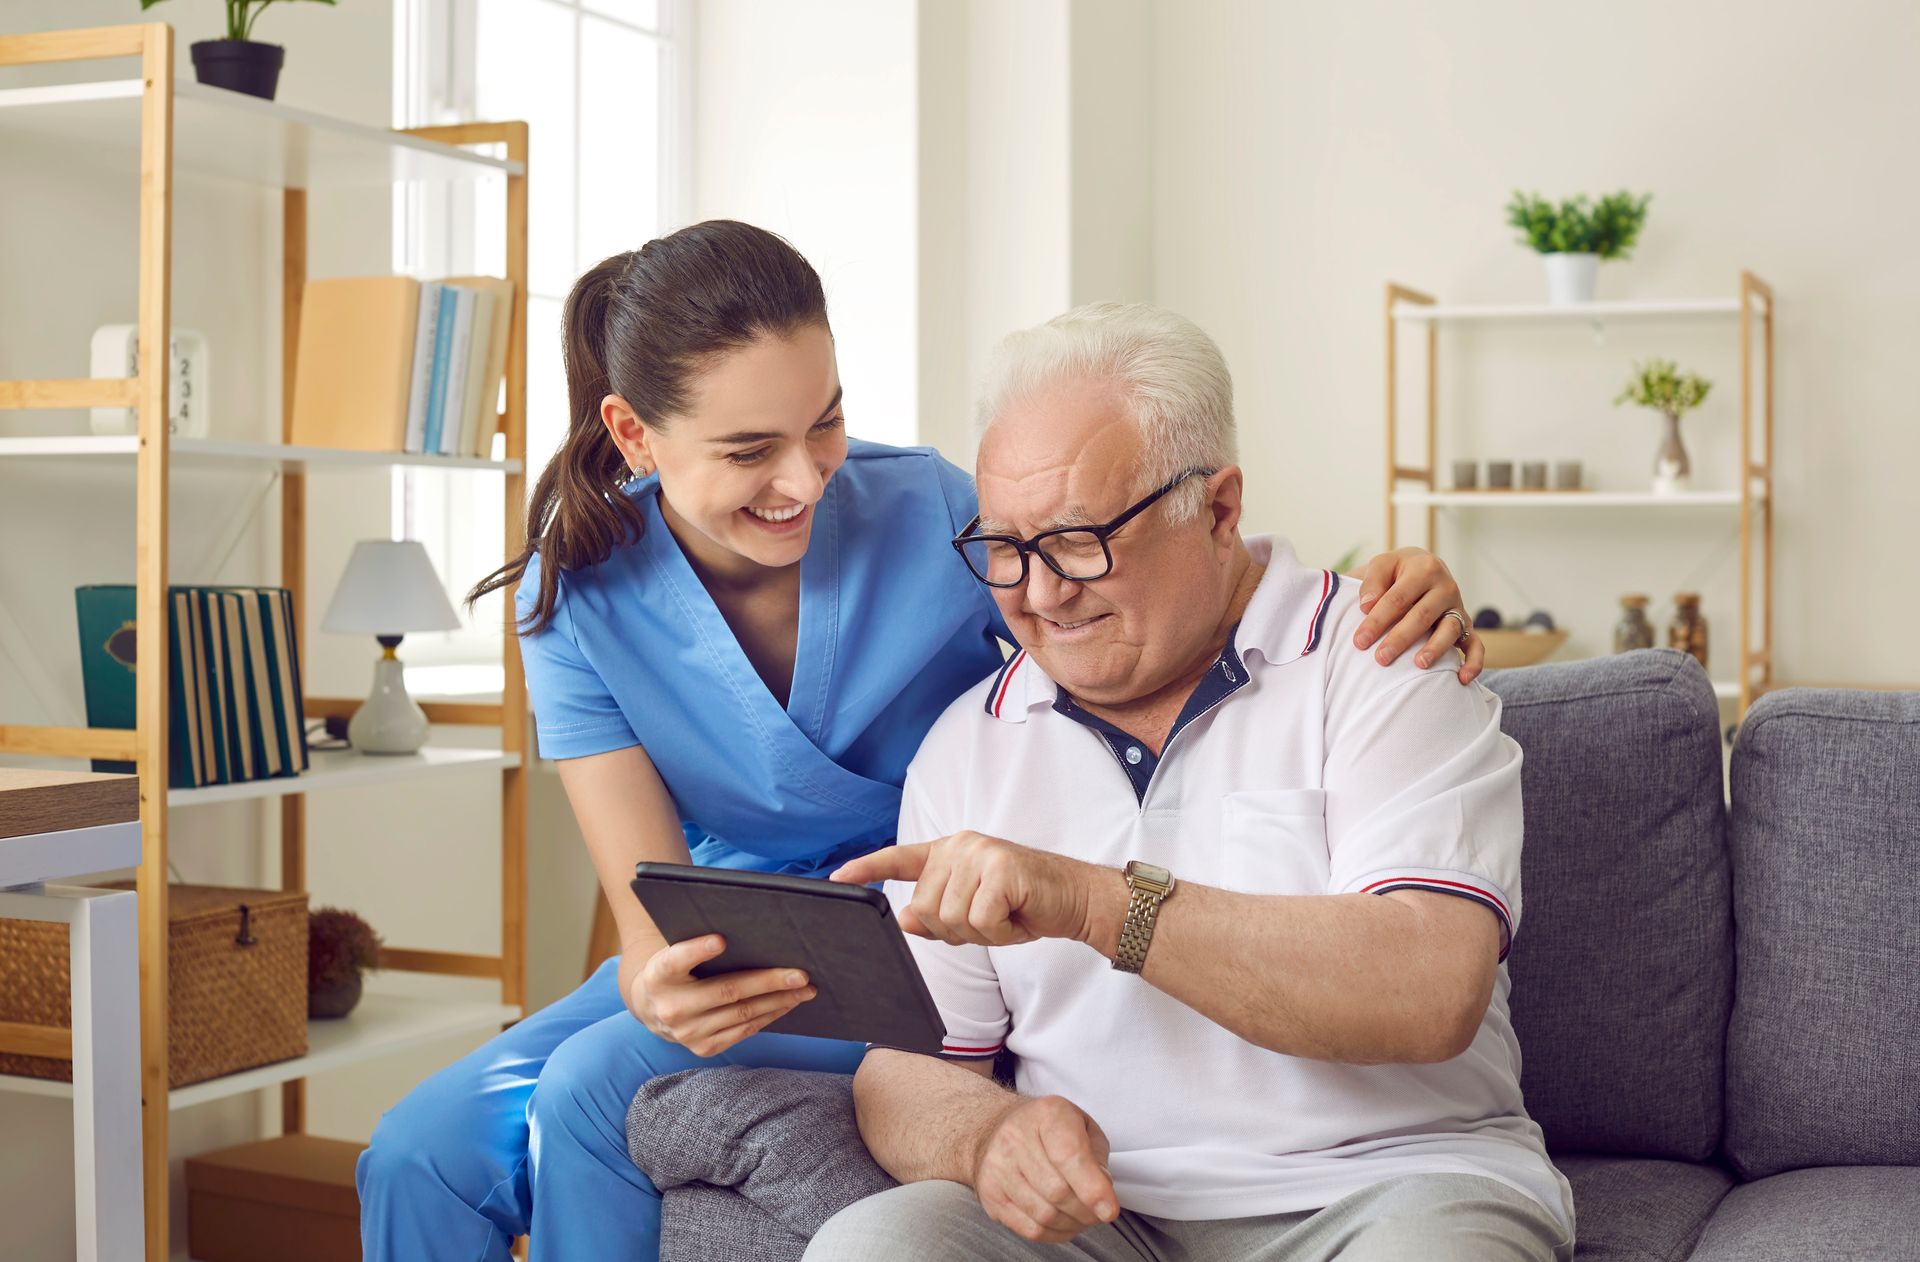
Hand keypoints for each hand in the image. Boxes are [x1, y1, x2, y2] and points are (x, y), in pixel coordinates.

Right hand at [625, 936, 815, 1057]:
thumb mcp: (673, 952)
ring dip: (779, 1001)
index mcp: (659, 975)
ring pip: (742, 1014)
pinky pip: (743, 1031)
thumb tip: (751, 932)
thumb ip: (697, 945)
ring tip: (804, 989)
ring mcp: (687, 1033)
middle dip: (768, 982)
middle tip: (801, 974)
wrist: (650, 1008)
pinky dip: (769, 1016)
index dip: (699, 950)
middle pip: (726, 991)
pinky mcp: (703, 1048)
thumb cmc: (673, 970)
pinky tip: (787, 1004)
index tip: (721, 940)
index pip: (677, 959)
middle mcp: (671, 1007)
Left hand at [831, 833, 1092, 946]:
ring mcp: (980, 854)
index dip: (866, 869)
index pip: (899, 859)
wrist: (1075, 899)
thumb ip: (938, 914)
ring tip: (1006, 916)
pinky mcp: (1000, 869)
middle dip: (954, 931)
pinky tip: (1017, 917)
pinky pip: (980, 921)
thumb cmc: (1024, 906)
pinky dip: (1000, 932)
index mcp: (949, 852)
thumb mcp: (975, 912)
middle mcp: (960, 846)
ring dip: (981, 933)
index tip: (836, 877)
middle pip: (924, 909)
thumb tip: (904, 919)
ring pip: (950, 919)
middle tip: (989, 920)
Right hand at [972, 1095, 1118, 1242]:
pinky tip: (1063, 1223)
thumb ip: (1097, 1159)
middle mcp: (1016, 1137)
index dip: (1092, 1188)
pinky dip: (1054, 1233)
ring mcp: (998, 1167)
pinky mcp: (989, 1193)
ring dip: (1071, 1223)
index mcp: (1047, 1114)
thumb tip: (1100, 1197)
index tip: (1109, 1210)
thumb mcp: (1083, 1127)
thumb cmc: (1050, 1129)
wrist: (999, 1127)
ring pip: (1044, 1214)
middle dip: (1086, 1211)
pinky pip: (1029, 1229)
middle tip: (1098, 1211)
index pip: (1069, 1156)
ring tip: (1081, 1216)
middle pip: (1058, 1191)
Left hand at [1351, 547, 1485, 684]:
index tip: (1359, 641)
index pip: (1398, 598)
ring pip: (1450, 629)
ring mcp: (1458, 607)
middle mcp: (1446, 587)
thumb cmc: (1395, 572)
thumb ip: (1372, 582)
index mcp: (1424, 569)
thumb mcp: (1381, 566)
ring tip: (1418, 664)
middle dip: (1400, 639)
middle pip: (1422, 616)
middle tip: (1381, 658)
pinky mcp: (1467, 625)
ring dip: (1435, 648)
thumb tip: (1367, 606)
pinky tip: (1462, 679)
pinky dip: (1473, 662)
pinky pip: (1475, 645)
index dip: (1377, 620)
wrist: (1421, 568)